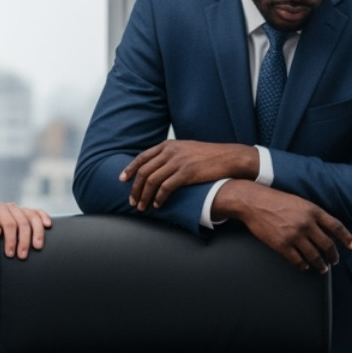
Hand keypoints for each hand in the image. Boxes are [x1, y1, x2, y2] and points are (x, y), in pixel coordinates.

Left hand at [0, 203, 51, 258]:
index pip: (9, 224)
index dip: (11, 240)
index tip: (11, 254)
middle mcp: (11, 207)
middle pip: (23, 222)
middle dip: (24, 240)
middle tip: (23, 256)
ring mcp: (20, 209)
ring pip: (33, 217)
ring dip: (37, 232)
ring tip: (38, 247)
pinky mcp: (27, 213)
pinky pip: (38, 212)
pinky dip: (44, 217)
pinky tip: (48, 225)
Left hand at [120, 141, 258, 210]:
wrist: (229, 157)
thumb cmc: (209, 156)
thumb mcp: (187, 149)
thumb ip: (172, 155)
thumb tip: (159, 166)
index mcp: (168, 145)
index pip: (142, 157)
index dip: (130, 169)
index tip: (122, 180)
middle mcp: (170, 152)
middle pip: (144, 171)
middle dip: (135, 188)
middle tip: (131, 201)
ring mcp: (178, 162)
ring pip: (152, 181)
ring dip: (144, 196)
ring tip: (142, 207)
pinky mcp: (186, 173)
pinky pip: (166, 188)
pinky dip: (159, 198)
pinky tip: (158, 205)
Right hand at [214, 181, 351, 272]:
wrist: (253, 201)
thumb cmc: (274, 199)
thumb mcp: (299, 201)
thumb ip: (313, 214)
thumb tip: (325, 228)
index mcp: (312, 210)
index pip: (336, 226)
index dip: (346, 238)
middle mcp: (306, 223)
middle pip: (327, 244)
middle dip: (333, 255)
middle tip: (334, 260)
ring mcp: (294, 235)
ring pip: (314, 256)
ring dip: (320, 264)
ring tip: (322, 268)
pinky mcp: (282, 245)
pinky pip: (297, 260)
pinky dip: (303, 265)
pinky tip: (305, 266)